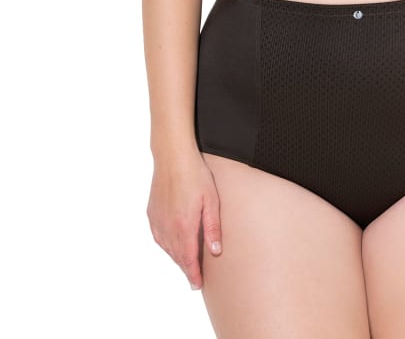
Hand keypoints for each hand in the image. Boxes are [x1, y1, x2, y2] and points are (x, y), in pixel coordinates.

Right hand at [147, 152, 221, 289]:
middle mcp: (168, 227)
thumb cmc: (196, 175)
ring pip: (167, 248)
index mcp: (184, 225)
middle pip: (177, 256)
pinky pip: (158, 237)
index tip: (197, 285)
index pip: (188, 258)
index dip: (193, 274)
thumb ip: (212, 227)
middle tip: (194, 278)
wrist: (173, 157)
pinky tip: (171, 245)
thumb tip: (215, 251)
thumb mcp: (211, 200)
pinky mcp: (152, 213)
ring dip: (176, 258)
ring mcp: (158, 220)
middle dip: (186, 269)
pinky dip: (166, 245)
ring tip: (186, 263)